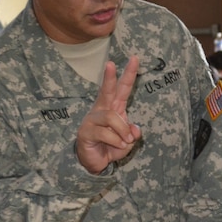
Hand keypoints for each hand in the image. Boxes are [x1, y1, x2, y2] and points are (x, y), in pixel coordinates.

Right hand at [76, 56, 142, 173]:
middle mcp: (102, 110)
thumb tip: (134, 129)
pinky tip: (116, 146)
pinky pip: (106, 133)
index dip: (129, 74)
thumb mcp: (128, 140)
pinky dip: (116, 141)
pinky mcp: (86, 131)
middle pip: (106, 90)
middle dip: (110, 77)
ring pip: (111, 117)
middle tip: (111, 63)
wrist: (96, 162)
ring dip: (122, 131)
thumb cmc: (112, 146)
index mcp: (114, 108)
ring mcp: (92, 119)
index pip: (122, 88)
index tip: (135, 59)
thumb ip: (133, 133)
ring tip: (124, 141)